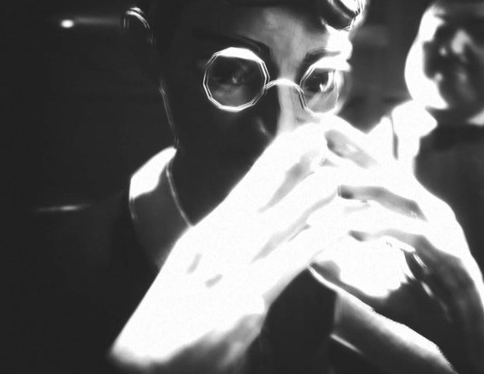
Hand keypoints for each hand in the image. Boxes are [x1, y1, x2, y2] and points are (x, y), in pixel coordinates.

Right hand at [111, 122, 369, 371]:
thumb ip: (224, 250)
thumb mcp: (193, 277)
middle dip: (287, 162)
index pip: (241, 193)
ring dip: (308, 195)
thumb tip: (257, 227)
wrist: (144, 366)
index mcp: (201, 239)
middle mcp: (212, 247)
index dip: (269, 164)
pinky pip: (288, 263)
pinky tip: (339, 224)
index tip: (293, 138)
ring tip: (337, 173)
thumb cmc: (171, 325)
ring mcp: (228, 272)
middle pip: (255, 196)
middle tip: (317, 133)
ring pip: (275, 222)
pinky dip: (315, 239)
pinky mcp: (245, 301)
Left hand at [308, 118, 483, 373]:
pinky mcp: (454, 259)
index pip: (377, 175)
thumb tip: (303, 253)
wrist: (466, 339)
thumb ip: (342, 267)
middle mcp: (429, 215)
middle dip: (357, 150)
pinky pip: (418, 237)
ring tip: (335, 180)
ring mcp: (445, 233)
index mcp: (410, 215)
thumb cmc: (421, 307)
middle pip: (391, 172)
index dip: (349, 151)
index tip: (316, 129)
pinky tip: (358, 229)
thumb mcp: (372, 284)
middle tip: (323, 131)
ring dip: (369, 186)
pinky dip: (388, 230)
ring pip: (406, 198)